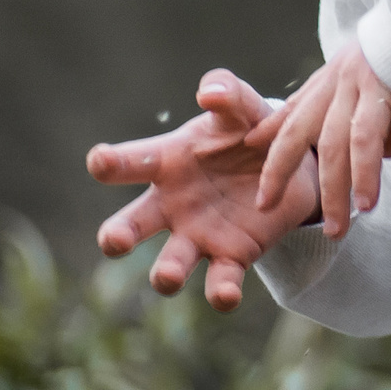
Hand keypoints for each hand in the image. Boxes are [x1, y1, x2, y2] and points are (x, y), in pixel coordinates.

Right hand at [87, 69, 319, 310]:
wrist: (291, 166)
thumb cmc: (248, 132)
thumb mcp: (242, 108)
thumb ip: (228, 93)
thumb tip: (209, 93)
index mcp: (168, 163)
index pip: (130, 163)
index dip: (111, 162)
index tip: (99, 160)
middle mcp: (172, 205)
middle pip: (133, 223)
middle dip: (119, 235)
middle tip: (114, 241)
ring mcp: (198, 235)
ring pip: (170, 262)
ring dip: (164, 273)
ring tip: (164, 278)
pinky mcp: (232, 257)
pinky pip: (220, 281)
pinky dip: (220, 292)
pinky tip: (225, 296)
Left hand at [243, 41, 390, 239]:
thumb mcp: (377, 81)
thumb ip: (368, 118)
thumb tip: (375, 158)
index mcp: (332, 78)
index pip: (292, 112)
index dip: (271, 136)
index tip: (252, 155)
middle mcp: (336, 82)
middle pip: (296, 132)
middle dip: (278, 171)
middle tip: (264, 206)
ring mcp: (355, 87)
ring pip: (332, 147)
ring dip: (333, 192)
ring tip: (335, 228)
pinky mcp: (379, 93)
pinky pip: (365, 141)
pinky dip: (364, 174)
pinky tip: (367, 202)